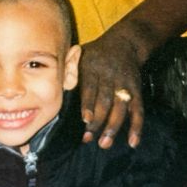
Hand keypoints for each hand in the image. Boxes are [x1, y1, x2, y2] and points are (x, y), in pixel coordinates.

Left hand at [78, 31, 143, 148]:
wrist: (125, 42)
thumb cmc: (95, 53)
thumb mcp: (81, 54)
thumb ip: (68, 69)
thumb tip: (48, 85)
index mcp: (93, 67)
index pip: (91, 87)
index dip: (89, 103)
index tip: (85, 119)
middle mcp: (110, 76)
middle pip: (106, 100)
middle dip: (98, 121)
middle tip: (88, 138)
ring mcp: (124, 84)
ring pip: (121, 107)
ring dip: (113, 127)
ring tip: (105, 143)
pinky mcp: (136, 90)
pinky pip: (138, 110)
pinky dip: (136, 127)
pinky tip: (133, 142)